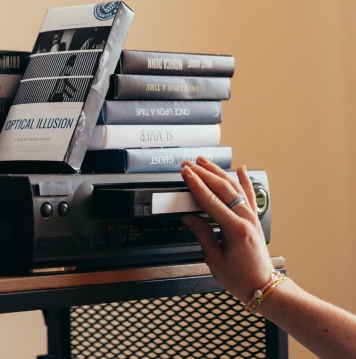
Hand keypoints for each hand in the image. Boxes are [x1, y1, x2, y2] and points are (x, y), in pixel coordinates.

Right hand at [180, 156, 275, 303]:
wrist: (262, 286)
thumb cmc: (241, 278)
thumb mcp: (214, 259)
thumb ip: (202, 234)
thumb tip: (189, 217)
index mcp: (235, 229)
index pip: (211, 200)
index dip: (196, 185)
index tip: (185, 173)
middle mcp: (246, 219)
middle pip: (222, 189)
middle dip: (203, 174)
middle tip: (188, 164)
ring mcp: (252, 218)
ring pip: (234, 188)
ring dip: (218, 172)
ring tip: (204, 162)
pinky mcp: (254, 219)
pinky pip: (249, 195)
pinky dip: (245, 181)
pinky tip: (241, 169)